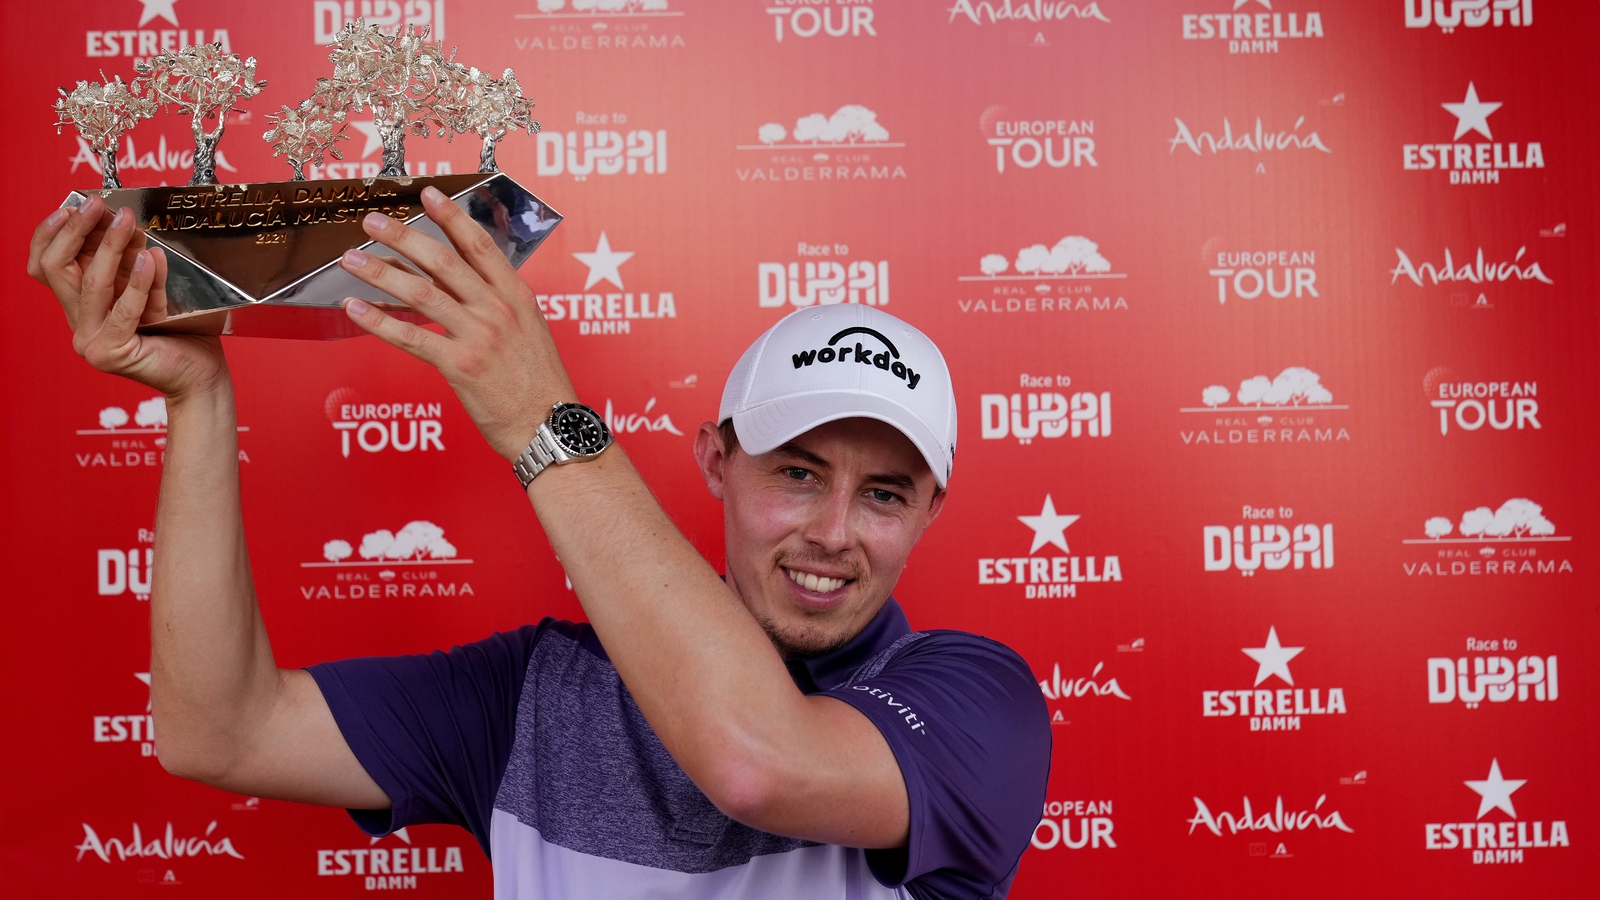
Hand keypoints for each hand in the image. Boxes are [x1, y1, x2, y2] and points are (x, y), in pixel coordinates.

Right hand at [28, 195, 228, 398]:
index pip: (45, 265)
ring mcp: (90, 341)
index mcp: (81, 305)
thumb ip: (132, 262)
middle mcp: (78, 323)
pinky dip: (138, 282)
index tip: (76, 205)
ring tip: (129, 223)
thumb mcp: (151, 287)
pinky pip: (124, 309)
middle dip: (77, 230)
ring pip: (90, 283)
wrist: (201, 374)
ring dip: (110, 247)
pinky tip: (150, 259)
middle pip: (56, 268)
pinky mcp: (111, 353)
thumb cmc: (181, 332)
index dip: (53, 233)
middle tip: (101, 205)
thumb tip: (121, 220)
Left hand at [338, 186, 574, 459]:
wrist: (548, 424)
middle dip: (403, 236)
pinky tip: (356, 308)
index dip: (451, 216)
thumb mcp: (529, 329)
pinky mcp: (459, 366)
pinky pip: (411, 337)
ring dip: (381, 272)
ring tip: (352, 259)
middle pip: (442, 261)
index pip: (479, 245)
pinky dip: (379, 321)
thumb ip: (498, 303)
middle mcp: (497, 310)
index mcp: (517, 296)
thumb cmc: (539, 382)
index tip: (427, 194)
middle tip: (372, 221)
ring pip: (420, 293)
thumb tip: (460, 282)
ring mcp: (478, 336)